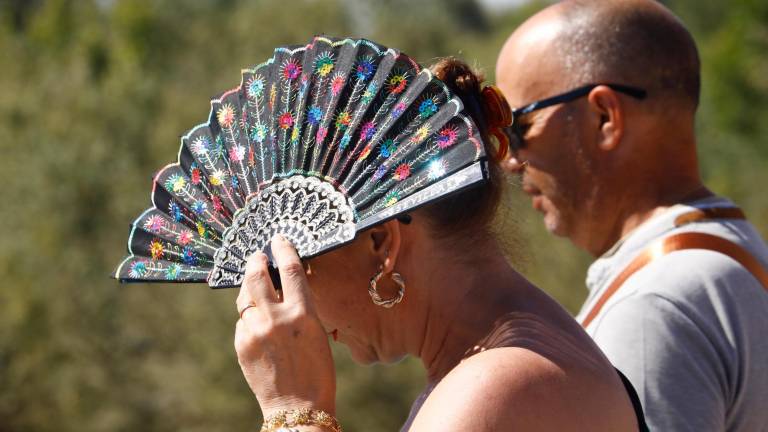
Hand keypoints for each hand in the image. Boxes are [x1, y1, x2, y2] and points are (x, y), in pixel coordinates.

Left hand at [234, 234, 335, 416]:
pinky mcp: (242, 344)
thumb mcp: (318, 331)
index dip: (283, 249)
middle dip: (256, 261)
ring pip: (244, 296)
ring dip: (250, 288)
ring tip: (257, 288)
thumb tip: (286, 283)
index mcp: (302, 313)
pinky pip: (243, 320)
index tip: (278, 240)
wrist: (298, 406)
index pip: (290, 268)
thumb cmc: (317, 370)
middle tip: (257, 256)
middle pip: (257, 275)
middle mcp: (276, 318)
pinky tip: (260, 326)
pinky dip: (249, 317)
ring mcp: (255, 331)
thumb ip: (301, 305)